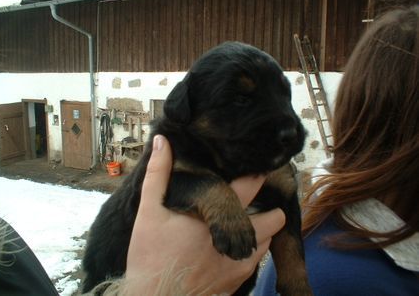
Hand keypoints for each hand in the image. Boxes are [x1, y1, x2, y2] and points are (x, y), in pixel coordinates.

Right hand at [125, 135, 285, 294]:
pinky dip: (251, 248)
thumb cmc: (150, 256)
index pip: (251, 186)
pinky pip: (258, 260)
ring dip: (260, 229)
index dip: (256, 173)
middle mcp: (237, 240)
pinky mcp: (238, 282)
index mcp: (217, 216)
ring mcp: (241, 264)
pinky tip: (230, 244)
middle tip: (248, 203)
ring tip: (240, 223)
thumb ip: (157, 174)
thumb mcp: (148, 212)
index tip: (255, 168)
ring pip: (269, 240)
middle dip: (266, 206)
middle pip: (275, 217)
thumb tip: (163, 141)